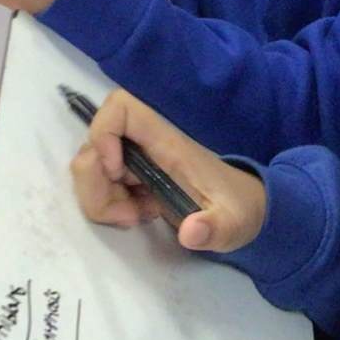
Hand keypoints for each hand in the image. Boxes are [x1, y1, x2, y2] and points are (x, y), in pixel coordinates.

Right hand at [71, 90, 268, 251]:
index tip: (116, 170)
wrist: (247, 210)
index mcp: (168, 144)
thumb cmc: (239, 209)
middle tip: (126, 215)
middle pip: (93, 145)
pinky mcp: (135, 178)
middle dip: (96, 184)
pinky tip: (138, 216)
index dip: (104, 132)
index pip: (122, 107)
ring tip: (135, 217)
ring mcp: (138, 161)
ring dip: (101, 199)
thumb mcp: (233, 224)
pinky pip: (102, 185)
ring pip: (92, 167)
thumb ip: (215, 228)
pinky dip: (109, 204)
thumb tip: (190, 232)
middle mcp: (147, 146)